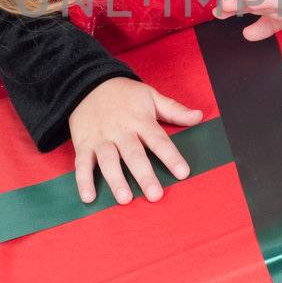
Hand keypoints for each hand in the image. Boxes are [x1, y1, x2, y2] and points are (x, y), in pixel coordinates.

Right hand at [69, 78, 202, 204]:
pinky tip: (88, 197)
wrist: (87, 83)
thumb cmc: (124, 93)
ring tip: (125, 199)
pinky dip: (83, 180)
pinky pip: (82, 163)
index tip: (182, 173)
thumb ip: (174, 110)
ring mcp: (100, 138)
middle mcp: (121, 130)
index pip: (158, 140)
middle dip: (144, 175)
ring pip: (108, 160)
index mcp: (140, 120)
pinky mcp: (84, 144)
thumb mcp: (150, 95)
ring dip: (116, 180)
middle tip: (155, 195)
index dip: (171, 157)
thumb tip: (199, 116)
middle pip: (134, 154)